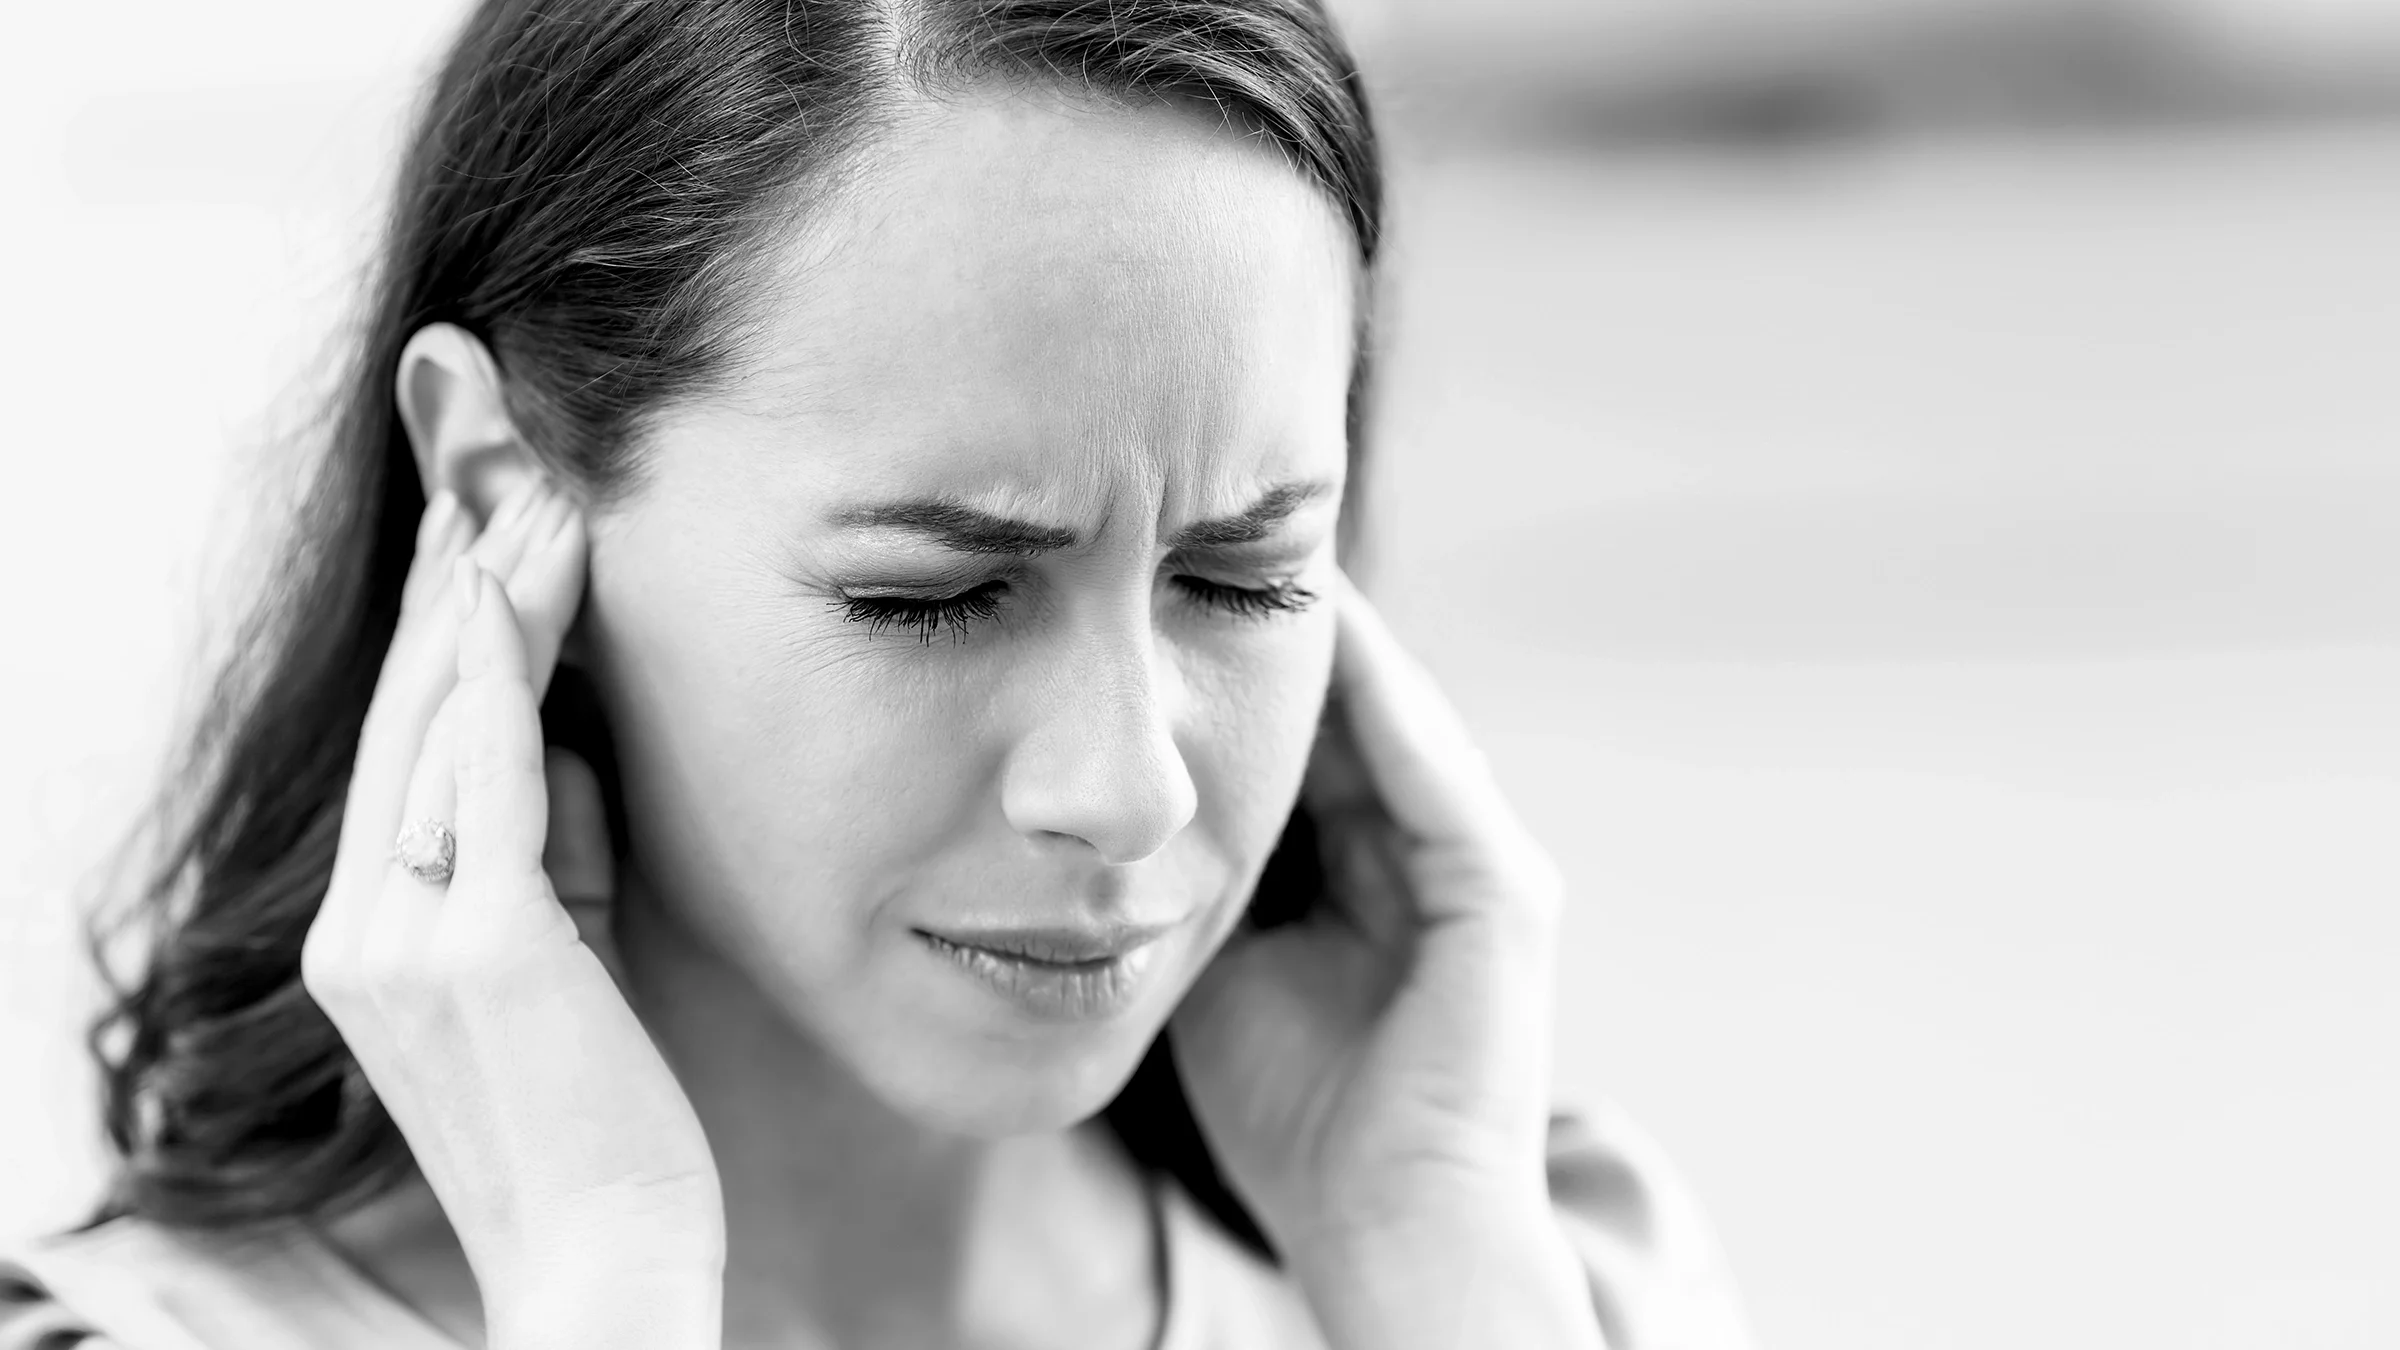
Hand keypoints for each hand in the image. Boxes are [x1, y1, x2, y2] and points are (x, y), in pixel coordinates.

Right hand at [300, 481, 722, 1344]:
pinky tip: (521, 573)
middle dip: (455, 571)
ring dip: (488, 589)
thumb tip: (580, 748)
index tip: (483, 516)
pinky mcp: (476, 947)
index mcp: (374, 934)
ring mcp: (404, 938)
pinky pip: (487, 776)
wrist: (605, 1265)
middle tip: (492, 447)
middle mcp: (363, 927)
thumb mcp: (565, 960)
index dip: (446, 623)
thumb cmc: (599, 1123)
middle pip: (408, 710)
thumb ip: (555, 855)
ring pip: (440, 721)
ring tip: (533, 480)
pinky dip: (502, 666)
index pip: (409, 744)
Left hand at [1170, 569, 1566, 1253]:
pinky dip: (1384, 703)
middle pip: (1349, 711)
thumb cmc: (1289, 1113)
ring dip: (1335, 640)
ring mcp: (1478, 865)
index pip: (1303, 738)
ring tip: (1268, 549)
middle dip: (1279, 628)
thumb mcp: (1216, 961)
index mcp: (1365, 870)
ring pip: (1396, 721)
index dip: (1236, 664)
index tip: (1163, 589)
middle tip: (1206, 532)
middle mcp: (1429, 850)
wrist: (1376, 1220)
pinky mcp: (1506, 892)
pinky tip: (1329, 631)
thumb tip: (1108, 806)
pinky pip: (1436, 773)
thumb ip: (1190, 877)